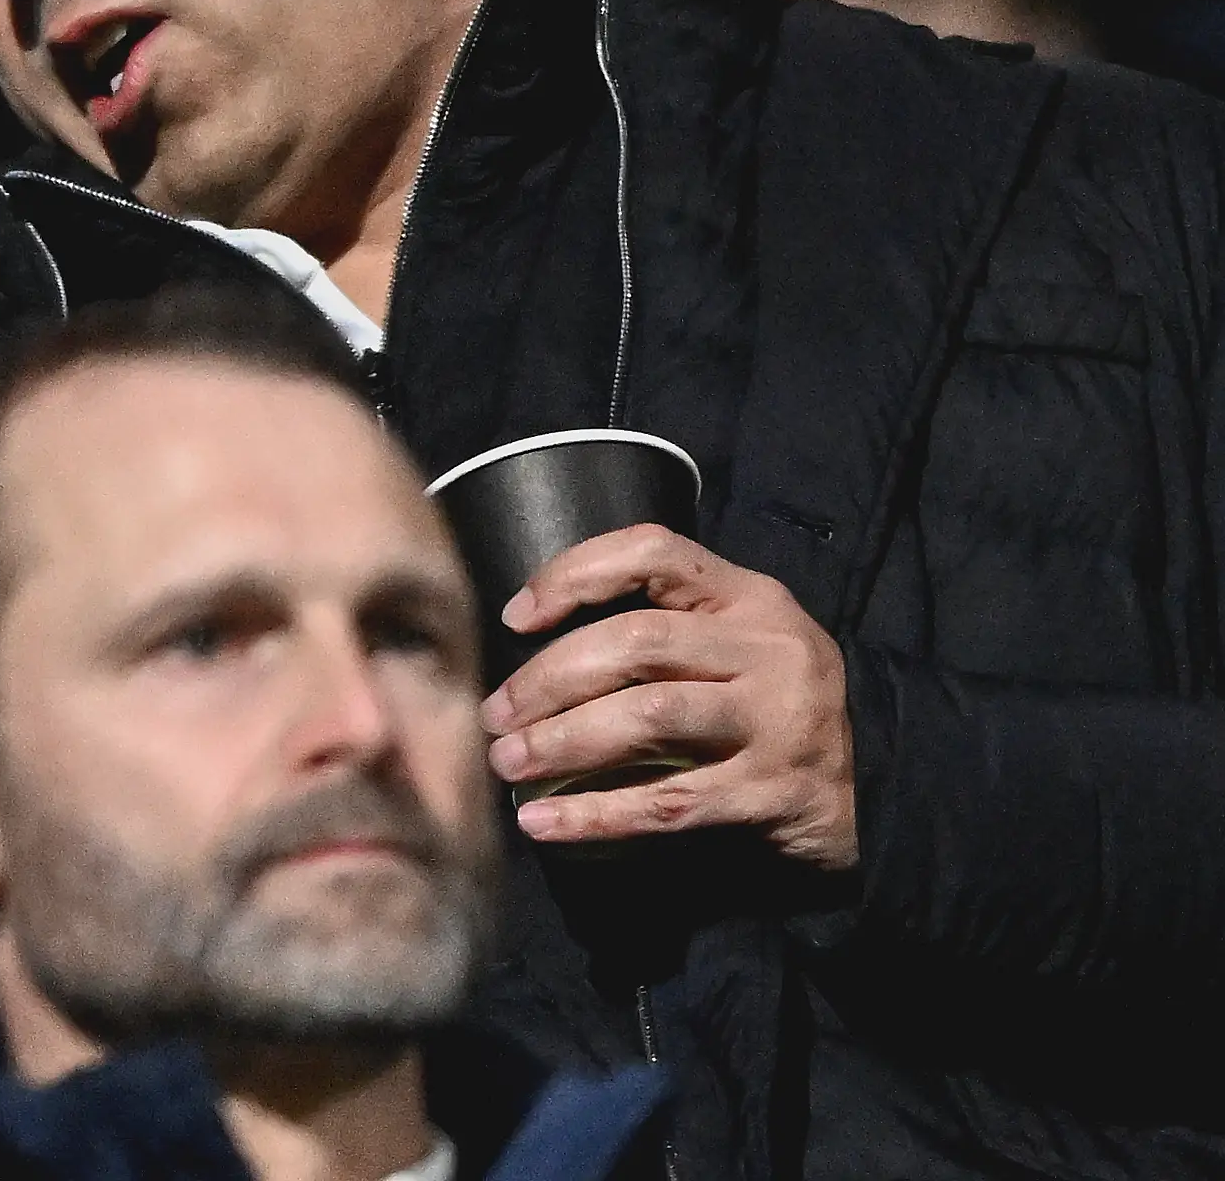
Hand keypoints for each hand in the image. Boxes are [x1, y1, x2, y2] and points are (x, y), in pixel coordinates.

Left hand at [480, 523, 857, 869]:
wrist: (882, 786)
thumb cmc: (771, 705)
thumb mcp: (738, 643)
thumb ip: (664, 628)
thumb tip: (532, 641)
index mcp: (751, 596)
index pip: (653, 551)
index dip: (574, 573)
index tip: (515, 617)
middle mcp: (768, 648)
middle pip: (636, 643)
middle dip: (548, 679)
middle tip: (493, 714)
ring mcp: (777, 721)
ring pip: (648, 718)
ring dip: (561, 742)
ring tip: (507, 764)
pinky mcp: (773, 793)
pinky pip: (667, 803)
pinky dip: (595, 814)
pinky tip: (542, 823)